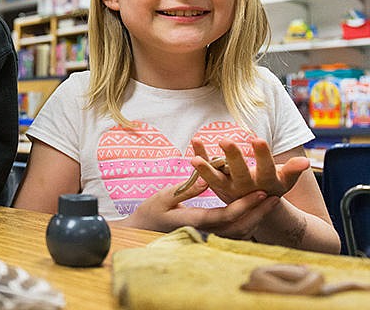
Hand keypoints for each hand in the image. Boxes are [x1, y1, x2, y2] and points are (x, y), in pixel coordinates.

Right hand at [126, 178, 280, 239]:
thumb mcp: (164, 196)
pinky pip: (233, 233)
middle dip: (258, 212)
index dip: (245, 204)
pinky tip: (255, 212)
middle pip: (239, 227)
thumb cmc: (150, 211)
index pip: (226, 215)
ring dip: (256, 218)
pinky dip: (247, 224)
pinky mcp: (208, 236)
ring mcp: (207, 236)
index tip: (261, 191)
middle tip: (274, 197)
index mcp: (194, 221)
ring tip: (269, 202)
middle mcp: (204, 232)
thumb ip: (187, 189)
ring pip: (239, 233)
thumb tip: (206, 179)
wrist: (143, 229)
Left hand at [187, 138, 308, 203]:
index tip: (258, 138)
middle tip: (226, 140)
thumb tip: (305, 162)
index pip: (265, 169)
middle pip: (239, 173)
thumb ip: (293, 170)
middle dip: (233, 157)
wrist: (254, 206)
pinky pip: (205, 172)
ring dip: (205, 168)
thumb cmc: (271, 185)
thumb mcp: (284, 180)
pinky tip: (195, 141)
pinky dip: (200, 158)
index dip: (262, 155)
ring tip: (195, 157)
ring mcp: (228, 188)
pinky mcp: (215, 184)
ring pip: (216, 179)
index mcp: (265, 184)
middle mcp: (245, 188)